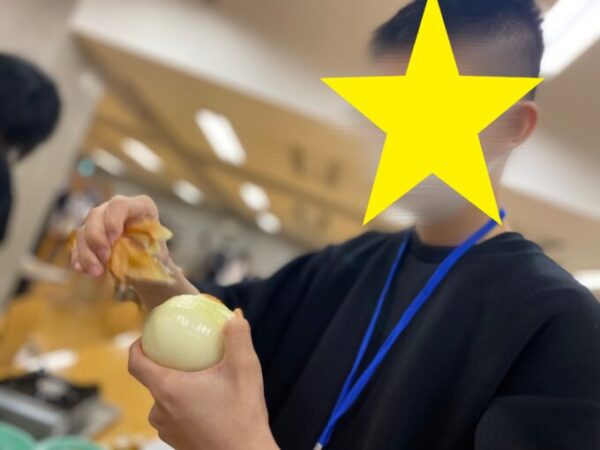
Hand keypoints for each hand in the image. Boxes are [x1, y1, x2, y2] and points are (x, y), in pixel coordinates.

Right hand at [70, 195, 159, 276]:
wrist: (149, 267)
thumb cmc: (156, 256)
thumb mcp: (157, 253)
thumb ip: (146, 251)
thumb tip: (140, 257)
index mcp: (139, 207)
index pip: (120, 205)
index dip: (113, 220)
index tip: (114, 239)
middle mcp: (116, 210)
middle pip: (96, 215)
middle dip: (96, 238)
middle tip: (104, 258)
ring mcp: (101, 222)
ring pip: (84, 230)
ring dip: (87, 252)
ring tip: (96, 272)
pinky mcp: (90, 236)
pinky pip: (78, 244)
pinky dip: (78, 257)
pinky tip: (82, 269)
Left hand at [128, 315, 278, 449]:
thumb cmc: (242, 416)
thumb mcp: (245, 370)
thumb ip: (239, 338)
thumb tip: (234, 316)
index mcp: (168, 390)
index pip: (136, 363)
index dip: (136, 346)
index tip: (147, 337)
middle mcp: (160, 411)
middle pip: (153, 380)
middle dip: (167, 364)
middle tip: (188, 353)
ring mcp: (166, 430)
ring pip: (165, 399)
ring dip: (178, 387)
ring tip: (201, 378)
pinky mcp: (176, 442)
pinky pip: (174, 416)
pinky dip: (184, 405)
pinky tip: (208, 402)